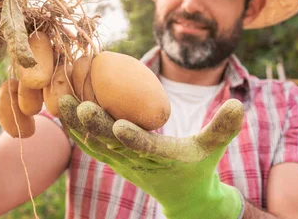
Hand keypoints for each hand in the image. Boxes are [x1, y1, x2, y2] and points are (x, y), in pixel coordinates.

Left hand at [58, 95, 245, 218]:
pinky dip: (74, 128)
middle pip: (113, 144)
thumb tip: (239, 103)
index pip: (147, 149)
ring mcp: (122, 162)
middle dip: (95, 126)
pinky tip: (60, 110)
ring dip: (76, 124)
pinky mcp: (113, 159)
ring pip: (94, 143)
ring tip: (58, 101)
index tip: (119, 125)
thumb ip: (224, 128)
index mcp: (163, 159)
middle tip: (78, 104)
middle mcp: (138, 162)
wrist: (182, 196)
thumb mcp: (214, 148)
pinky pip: (90, 143)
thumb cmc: (199, 168)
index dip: (133, 139)